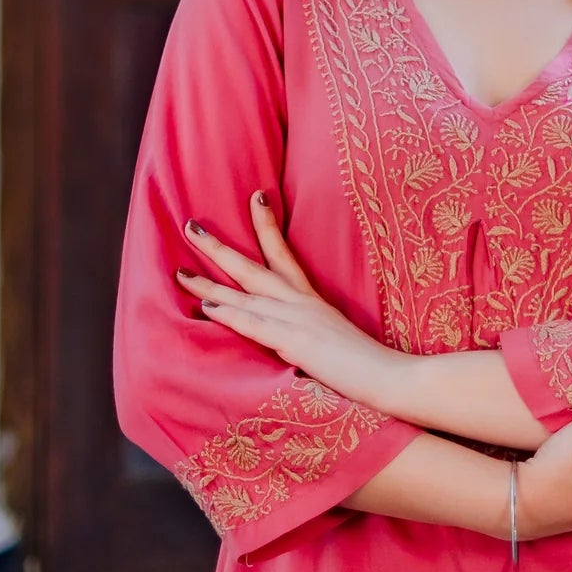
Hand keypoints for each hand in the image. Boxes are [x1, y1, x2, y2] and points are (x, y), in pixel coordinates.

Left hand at [176, 194, 402, 409]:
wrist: (390, 376)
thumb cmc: (366, 365)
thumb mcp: (335, 339)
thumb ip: (313, 330)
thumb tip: (292, 335)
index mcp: (312, 301)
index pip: (284, 255)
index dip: (266, 227)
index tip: (255, 196)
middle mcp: (302, 303)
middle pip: (254, 267)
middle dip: (220, 248)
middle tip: (190, 226)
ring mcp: (298, 320)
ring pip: (246, 294)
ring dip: (210, 282)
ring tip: (180, 271)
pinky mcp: (296, 342)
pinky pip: (256, 324)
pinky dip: (231, 314)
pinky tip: (208, 306)